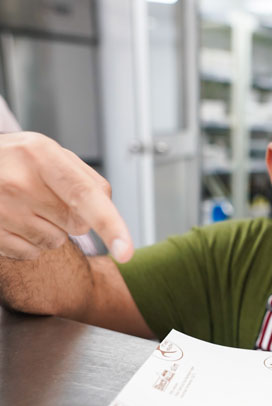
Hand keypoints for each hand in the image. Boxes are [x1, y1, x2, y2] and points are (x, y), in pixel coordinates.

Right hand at [0, 132, 133, 261]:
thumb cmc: (16, 161)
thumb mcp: (47, 152)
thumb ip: (83, 178)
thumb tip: (107, 207)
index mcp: (40, 154)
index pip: (85, 195)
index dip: (110, 224)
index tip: (125, 251)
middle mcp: (19, 182)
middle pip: (77, 224)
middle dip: (71, 216)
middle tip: (46, 196)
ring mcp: (2, 210)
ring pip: (55, 242)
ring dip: (49, 230)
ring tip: (26, 206)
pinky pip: (31, 253)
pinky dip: (29, 242)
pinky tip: (14, 220)